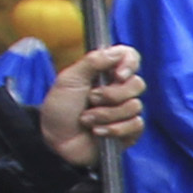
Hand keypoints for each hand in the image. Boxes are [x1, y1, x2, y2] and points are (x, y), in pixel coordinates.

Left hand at [39, 44, 144, 167]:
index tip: (118, 74)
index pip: (131, 57)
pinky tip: (97, 132)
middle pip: (137, 84)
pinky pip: (136, 125)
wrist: (54, 140)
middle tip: (91, 99)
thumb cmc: (59, 108)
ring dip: (106, 114)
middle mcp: (118, 89)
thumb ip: (93, 61)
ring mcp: (124, 111)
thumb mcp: (69, 79)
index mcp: (105, 72)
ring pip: (135, 106)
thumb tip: (117, 52)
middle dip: (112, 94)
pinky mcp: (128, 132)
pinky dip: (114, 129)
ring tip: (86, 119)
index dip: (129, 63)